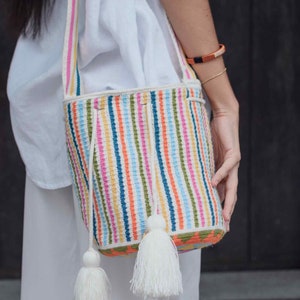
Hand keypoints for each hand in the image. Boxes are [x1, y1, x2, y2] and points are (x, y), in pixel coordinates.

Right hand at [210, 106, 239, 231]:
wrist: (225, 118)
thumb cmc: (214, 135)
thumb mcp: (206, 155)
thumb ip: (202, 166)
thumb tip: (187, 175)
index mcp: (223, 173)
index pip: (223, 194)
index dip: (221, 208)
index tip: (218, 223)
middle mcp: (230, 172)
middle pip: (230, 195)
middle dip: (227, 211)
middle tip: (224, 226)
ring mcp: (233, 164)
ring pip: (232, 186)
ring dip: (227, 200)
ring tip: (223, 215)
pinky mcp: (233, 154)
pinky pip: (226, 167)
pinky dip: (219, 176)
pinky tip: (212, 184)